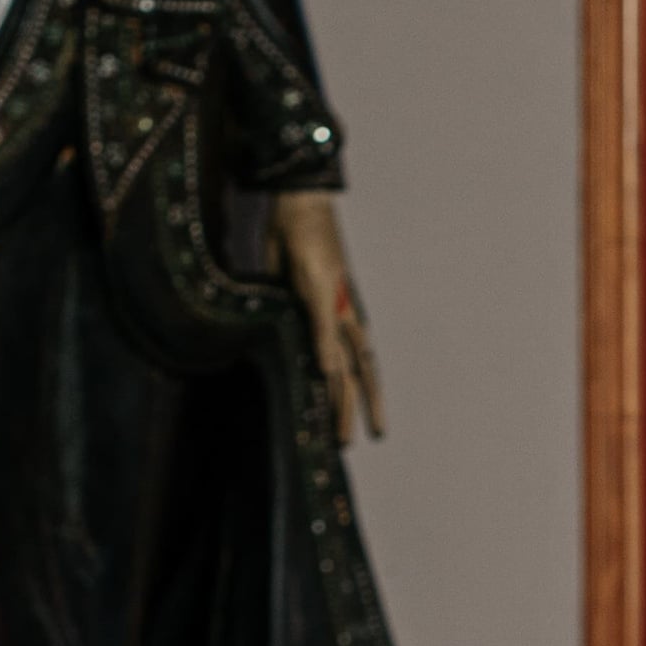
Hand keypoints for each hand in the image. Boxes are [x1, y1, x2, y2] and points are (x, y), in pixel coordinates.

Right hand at [269, 190, 382, 443]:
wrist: (299, 203)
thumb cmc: (295, 242)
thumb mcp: (288, 286)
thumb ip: (290, 314)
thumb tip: (279, 330)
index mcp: (339, 318)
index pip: (354, 364)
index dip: (356, 394)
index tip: (358, 425)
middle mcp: (344, 315)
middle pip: (359, 370)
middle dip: (360, 407)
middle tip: (366, 442)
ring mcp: (335, 303)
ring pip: (348, 358)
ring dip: (347, 396)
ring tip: (346, 430)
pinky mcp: (320, 288)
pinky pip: (326, 324)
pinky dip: (326, 349)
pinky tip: (327, 375)